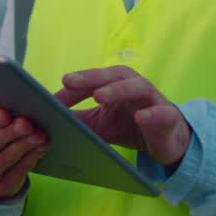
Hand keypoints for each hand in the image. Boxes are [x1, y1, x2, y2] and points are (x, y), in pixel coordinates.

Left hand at [54, 66, 190, 167]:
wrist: (165, 141)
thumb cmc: (129, 125)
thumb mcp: (99, 124)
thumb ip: (77, 119)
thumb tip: (46, 120)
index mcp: (116, 84)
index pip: (92, 81)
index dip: (71, 88)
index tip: (49, 98)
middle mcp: (134, 86)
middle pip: (113, 75)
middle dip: (90, 77)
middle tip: (68, 81)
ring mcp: (153, 100)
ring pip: (137, 87)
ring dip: (118, 90)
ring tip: (99, 96)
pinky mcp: (168, 117)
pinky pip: (161, 113)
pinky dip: (151, 114)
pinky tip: (140, 118)